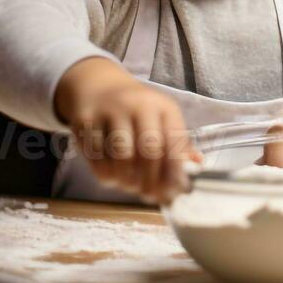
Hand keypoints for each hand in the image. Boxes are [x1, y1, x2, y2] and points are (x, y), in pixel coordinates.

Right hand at [54, 57, 200, 204]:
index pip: (174, 141)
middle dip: (151, 179)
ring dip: (127, 179)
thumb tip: (197, 165)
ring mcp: (109, 111)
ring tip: (129, 186)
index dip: (174, 170)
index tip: (173, 191)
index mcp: (162, 106)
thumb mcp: (161, 117)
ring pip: (121, 155)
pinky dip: (105, 174)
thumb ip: (177, 142)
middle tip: (148, 195)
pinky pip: (96, 157)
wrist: (99, 88)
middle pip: (149, 150)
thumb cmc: (137, 111)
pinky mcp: (85, 121)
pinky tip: (112, 178)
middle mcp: (137, 105)